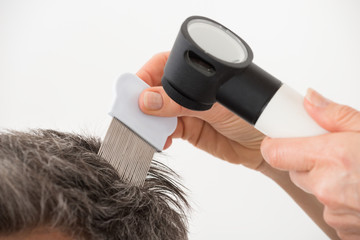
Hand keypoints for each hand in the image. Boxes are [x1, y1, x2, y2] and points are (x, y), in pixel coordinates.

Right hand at [137, 52, 264, 168]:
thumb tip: (148, 100)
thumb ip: (180, 103)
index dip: (145, 75)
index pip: (163, 66)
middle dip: (142, 100)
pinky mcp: (187, 130)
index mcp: (197, 72)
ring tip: (144, 129)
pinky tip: (158, 139)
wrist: (263, 145)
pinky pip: (165, 130)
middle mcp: (189, 89)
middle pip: (156, 90)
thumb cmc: (251, 115)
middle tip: (133, 113)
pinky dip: (158, 135)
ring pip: (158, 112)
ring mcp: (186, 110)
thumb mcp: (216, 105)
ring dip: (148, 120)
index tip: (134, 90)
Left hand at [261, 89, 359, 238]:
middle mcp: (328, 188)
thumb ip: (336, 116)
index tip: (282, 137)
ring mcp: (335, 212)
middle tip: (334, 153)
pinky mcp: (343, 228)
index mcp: (333, 158)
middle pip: (294, 170)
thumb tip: (311, 99)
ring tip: (357, 174)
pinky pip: (330, 208)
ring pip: (314, 189)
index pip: (275, 152)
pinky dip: (341, 200)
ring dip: (327, 181)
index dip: (276, 143)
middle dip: (308, 160)